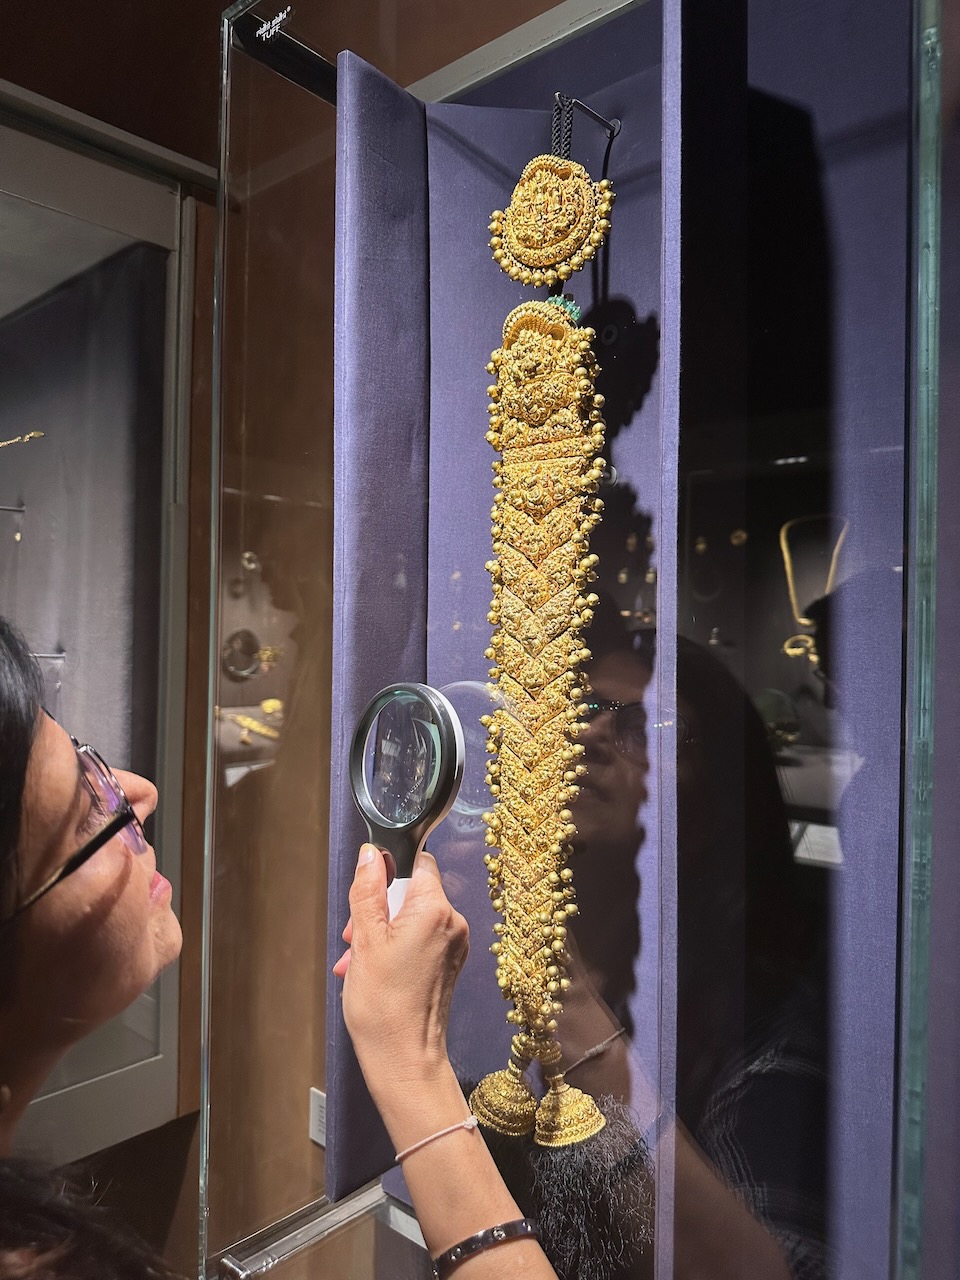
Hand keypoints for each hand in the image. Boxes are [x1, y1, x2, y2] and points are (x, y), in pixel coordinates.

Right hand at [333, 845, 469, 1109]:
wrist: (405, 1060)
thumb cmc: (382, 1003)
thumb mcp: (365, 940)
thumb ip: (368, 891)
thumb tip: (370, 854)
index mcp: (436, 909)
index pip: (418, 863)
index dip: (388, 871)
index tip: (366, 894)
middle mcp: (453, 922)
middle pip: (411, 893)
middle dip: (378, 909)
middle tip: (352, 938)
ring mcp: (454, 945)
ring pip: (411, 919)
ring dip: (380, 932)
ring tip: (355, 962)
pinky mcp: (448, 964)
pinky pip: (419, 940)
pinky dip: (395, 948)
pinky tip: (371, 971)